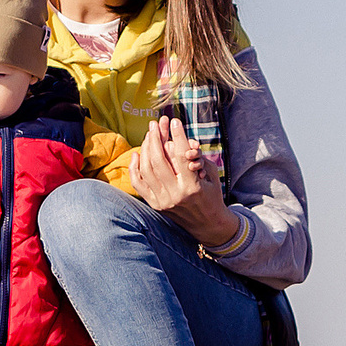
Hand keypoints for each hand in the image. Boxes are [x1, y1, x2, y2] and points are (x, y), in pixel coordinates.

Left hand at [132, 116, 239, 249]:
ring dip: (145, 148)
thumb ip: (196, 157)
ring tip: (149, 134)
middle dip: (156, 138)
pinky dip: (134, 167)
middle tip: (156, 123)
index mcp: (192, 187)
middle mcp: (175, 195)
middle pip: (158, 160)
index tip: (174, 121)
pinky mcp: (154, 205)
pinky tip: (137, 153)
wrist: (207, 224)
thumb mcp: (211, 174)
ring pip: (146, 169)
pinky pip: (138, 183)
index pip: (181, 156)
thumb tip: (177, 140)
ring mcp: (162, 201)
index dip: (177, 136)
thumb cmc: (211, 194)